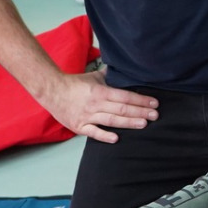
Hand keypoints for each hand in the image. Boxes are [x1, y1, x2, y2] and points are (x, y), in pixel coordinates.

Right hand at [41, 70, 157, 143]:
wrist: (51, 91)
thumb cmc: (74, 84)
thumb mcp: (93, 77)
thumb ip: (110, 76)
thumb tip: (124, 69)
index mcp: (100, 91)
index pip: (124, 96)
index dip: (140, 100)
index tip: (153, 103)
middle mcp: (95, 104)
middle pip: (121, 109)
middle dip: (140, 112)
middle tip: (155, 115)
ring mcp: (87, 116)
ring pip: (111, 121)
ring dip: (129, 123)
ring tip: (144, 124)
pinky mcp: (80, 126)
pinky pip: (94, 132)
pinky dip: (105, 136)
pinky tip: (117, 138)